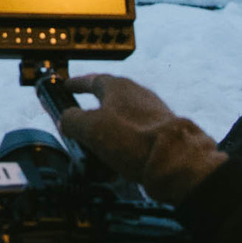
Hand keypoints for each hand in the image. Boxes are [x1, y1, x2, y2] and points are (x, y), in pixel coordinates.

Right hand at [56, 74, 227, 200]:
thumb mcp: (90, 128)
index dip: (77, 84)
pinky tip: (118, 162)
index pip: (92, 80)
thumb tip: (66, 120)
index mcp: (118, 87)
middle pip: (110, 99)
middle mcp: (138, 95)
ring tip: (96, 150)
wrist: (174, 159)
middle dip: (93, 112)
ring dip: (108, 133)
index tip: (67, 86)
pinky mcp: (163, 132)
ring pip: (123, 120)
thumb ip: (73, 120)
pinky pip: (136, 137)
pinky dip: (123, 146)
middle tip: (80, 122)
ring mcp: (153, 113)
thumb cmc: (134, 138)